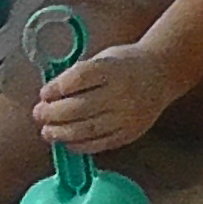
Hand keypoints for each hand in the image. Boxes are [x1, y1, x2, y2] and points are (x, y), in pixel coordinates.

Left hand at [33, 42, 176, 155]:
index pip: (79, 79)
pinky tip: (67, 141)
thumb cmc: (126, 64)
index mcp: (114, 67)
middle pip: (79, 107)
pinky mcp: (130, 132)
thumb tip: (49, 96)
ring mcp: (128, 115)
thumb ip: (79, 75)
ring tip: (47, 131)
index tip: (45, 92)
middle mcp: (123, 92)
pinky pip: (100, 143)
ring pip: (87, 129)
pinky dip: (79, 145)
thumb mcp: (104, 58)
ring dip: (61, 133)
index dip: (56, 88)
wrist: (163, 73)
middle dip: (52, 113)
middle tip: (38, 113)